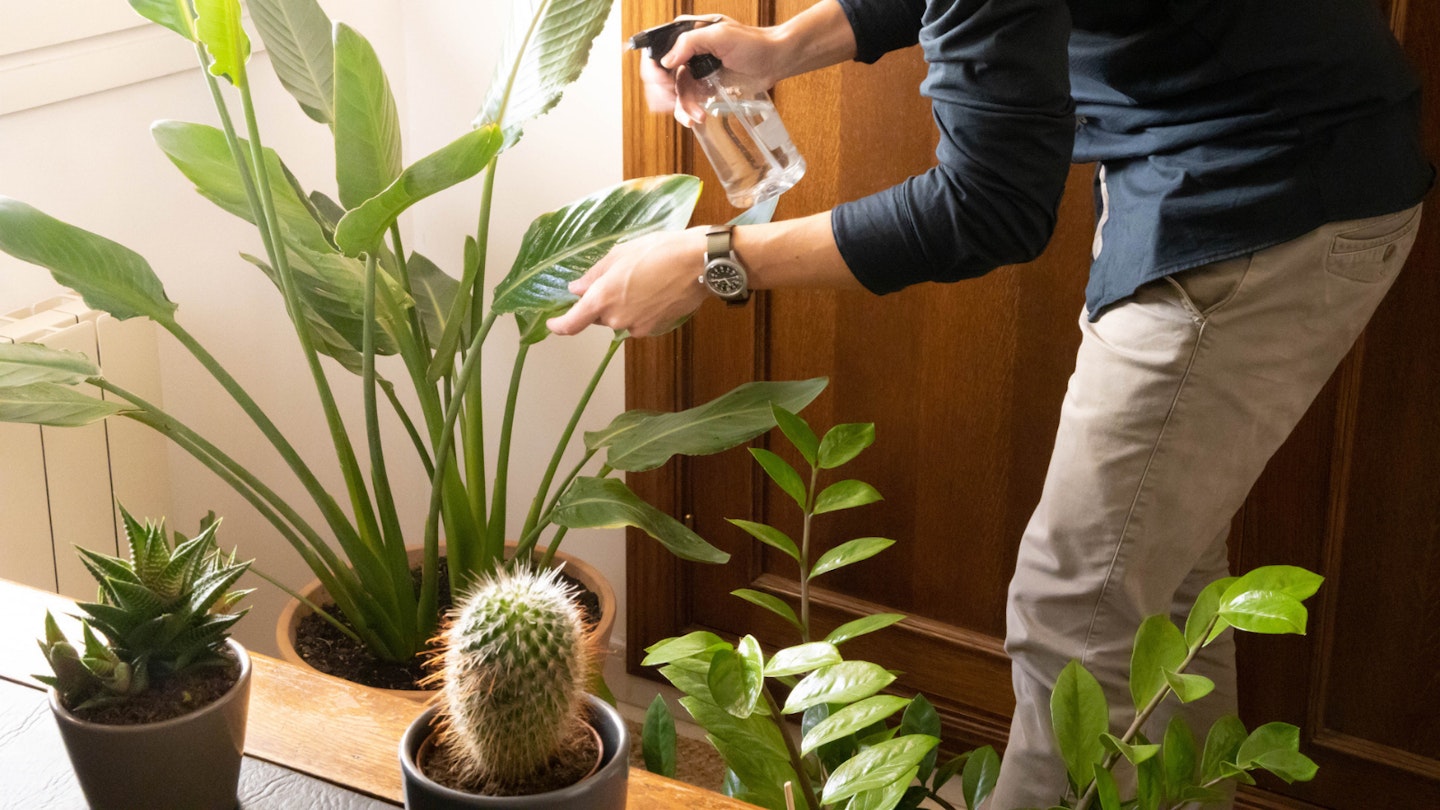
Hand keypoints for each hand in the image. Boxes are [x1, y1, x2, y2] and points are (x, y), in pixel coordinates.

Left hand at [546, 228, 710, 337]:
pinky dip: (641, 308)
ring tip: (642, 279)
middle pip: (599, 317)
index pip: (571, 324)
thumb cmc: (659, 252)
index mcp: (602, 299)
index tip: (553, 322)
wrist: (699, 263)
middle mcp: (617, 318)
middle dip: (602, 302)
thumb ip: (593, 275)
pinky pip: (638, 320)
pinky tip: (654, 288)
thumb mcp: (619, 254)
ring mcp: (637, 326)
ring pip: (620, 318)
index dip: (558, 325)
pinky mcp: (656, 328)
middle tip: (617, 277)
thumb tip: (576, 289)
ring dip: (623, 304)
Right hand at [641, 17, 787, 126]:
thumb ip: (690, 43)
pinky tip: (696, 118)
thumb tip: (666, 61)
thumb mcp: (720, 36)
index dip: (654, 70)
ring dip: (680, 108)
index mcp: (685, 35)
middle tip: (674, 103)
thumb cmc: (752, 42)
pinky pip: (686, 103)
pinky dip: (687, 112)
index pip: (655, 51)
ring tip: (694, 117)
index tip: (666, 83)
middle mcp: (686, 53)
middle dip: (663, 94)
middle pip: (659, 76)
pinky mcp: (703, 88)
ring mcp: (694, 72)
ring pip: (672, 94)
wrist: (774, 60)